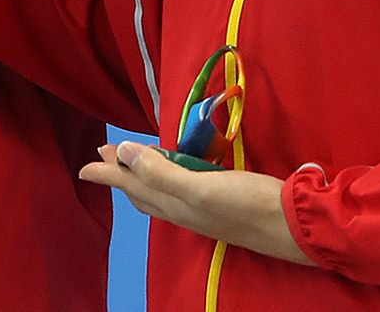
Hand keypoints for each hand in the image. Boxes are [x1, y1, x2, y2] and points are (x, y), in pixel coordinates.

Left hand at [78, 140, 311, 266]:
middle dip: (121, 172)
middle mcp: (183, 209)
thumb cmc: (248, 204)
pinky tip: (175, 172)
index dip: (108, 173)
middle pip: (142, 190)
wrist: (295, 225)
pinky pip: (182, 190)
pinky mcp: (220, 202)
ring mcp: (202, 208)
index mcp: (174, 205)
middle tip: (105, 154)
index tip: (85, 165)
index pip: (132, 185)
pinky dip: (168, 177)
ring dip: (142, 173)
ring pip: (161, 191)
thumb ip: (161, 173)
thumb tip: (123, 153)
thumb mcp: (201, 187)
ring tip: (131, 159)